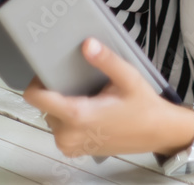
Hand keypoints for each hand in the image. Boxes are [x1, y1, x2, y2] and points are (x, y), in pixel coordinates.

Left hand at [22, 38, 193, 157]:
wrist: (158, 132)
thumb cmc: (143, 106)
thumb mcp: (128, 77)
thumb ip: (106, 60)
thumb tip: (87, 44)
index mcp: (77, 116)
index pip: (35, 98)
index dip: (37, 81)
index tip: (49, 70)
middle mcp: (68, 135)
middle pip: (44, 105)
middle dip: (56, 91)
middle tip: (78, 81)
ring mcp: (70, 145)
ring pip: (51, 115)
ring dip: (63, 104)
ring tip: (87, 95)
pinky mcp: (75, 150)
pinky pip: (60, 128)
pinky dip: (69, 117)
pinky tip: (89, 109)